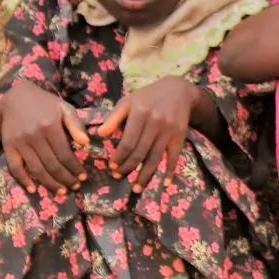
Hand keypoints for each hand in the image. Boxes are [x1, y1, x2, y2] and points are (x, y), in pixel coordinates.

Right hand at [0, 80, 89, 195]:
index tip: (83, 177)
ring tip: (61, 191)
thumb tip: (86, 143)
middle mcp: (33, 136)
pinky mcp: (8, 146)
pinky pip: (14, 167)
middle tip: (75, 187)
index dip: (75, 168)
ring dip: (49, 183)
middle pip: (51, 164)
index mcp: (50, 126)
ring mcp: (19, 142)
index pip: (64, 154)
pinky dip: (23, 180)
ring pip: (36, 169)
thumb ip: (75, 124)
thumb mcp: (64, 108)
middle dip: (65, 179)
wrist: (15, 97)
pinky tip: (33, 189)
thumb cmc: (45, 104)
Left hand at [95, 76, 202, 191]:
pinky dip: (170, 172)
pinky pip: (174, 157)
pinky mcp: (180, 136)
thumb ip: (113, 117)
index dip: (119, 157)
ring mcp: (169, 130)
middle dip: (128, 168)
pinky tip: (165, 184)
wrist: (179, 90)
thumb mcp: (128, 101)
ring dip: (145, 175)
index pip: (127, 142)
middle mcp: (155, 122)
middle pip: (140, 152)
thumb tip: (98, 134)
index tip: (111, 167)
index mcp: (140, 113)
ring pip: (155, 158)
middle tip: (118, 177)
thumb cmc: (148, 97)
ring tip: (136, 188)